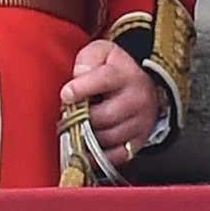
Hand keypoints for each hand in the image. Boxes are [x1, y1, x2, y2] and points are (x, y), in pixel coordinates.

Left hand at [61, 41, 160, 165]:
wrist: (143, 87)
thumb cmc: (116, 70)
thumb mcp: (103, 54)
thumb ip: (88, 58)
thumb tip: (79, 74)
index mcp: (125, 75)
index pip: (106, 80)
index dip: (83, 88)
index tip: (66, 94)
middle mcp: (137, 99)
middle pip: (104, 116)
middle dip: (80, 118)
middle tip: (67, 117)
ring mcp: (140, 122)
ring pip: (107, 138)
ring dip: (86, 137)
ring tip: (76, 129)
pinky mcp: (138, 141)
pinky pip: (115, 156)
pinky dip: (97, 156)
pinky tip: (86, 148)